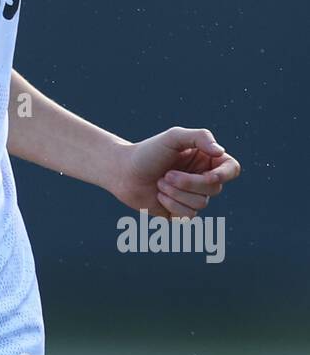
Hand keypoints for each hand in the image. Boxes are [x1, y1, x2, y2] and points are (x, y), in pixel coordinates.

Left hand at [109, 127, 240, 218]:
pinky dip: (171, 205)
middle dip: (188, 183)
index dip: (224, 175)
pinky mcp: (181, 214)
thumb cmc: (148, 152)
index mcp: (206, 160)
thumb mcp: (173, 137)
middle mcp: (203, 179)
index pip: (231, 169)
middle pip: (215, 188)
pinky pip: (188, 217)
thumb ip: (199, 137)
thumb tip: (220, 152)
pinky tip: (159, 196)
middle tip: (165, 174)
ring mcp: (193, 197)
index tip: (209, 174)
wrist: (123, 172)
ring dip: (175, 193)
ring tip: (160, 183)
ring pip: (201, 204)